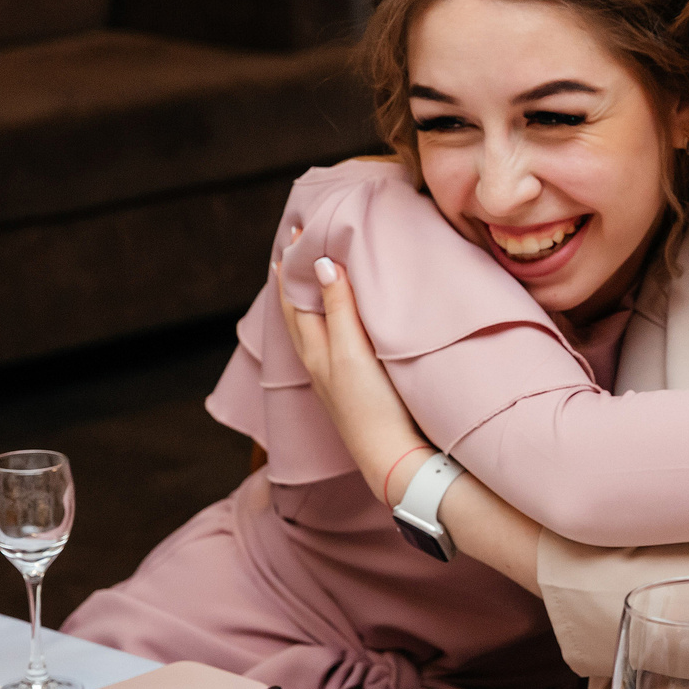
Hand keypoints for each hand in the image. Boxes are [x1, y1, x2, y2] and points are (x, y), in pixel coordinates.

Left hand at [275, 237, 433, 506]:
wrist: (393, 459)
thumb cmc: (372, 406)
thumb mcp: (352, 352)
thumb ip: (338, 309)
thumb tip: (322, 264)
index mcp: (314, 349)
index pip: (296, 296)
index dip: (295, 264)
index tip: (296, 229)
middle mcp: (319, 361)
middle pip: (299, 310)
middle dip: (297, 278)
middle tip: (296, 246)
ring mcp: (336, 375)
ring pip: (314, 326)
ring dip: (312, 297)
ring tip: (315, 275)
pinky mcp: (355, 385)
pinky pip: (334, 339)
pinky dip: (332, 317)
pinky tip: (344, 320)